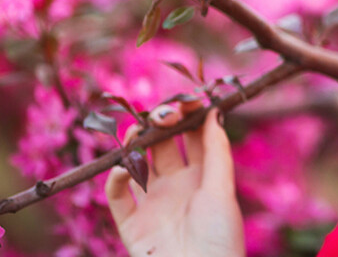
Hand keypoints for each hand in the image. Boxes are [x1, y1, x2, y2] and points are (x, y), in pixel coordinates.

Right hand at [105, 103, 245, 256]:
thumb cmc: (220, 238)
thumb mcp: (222, 190)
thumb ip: (216, 151)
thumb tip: (213, 112)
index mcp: (204, 177)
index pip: (193, 137)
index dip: (188, 116)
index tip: (185, 99)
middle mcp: (178, 186)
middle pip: (163, 145)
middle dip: (159, 124)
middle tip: (158, 113)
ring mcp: (154, 203)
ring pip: (137, 164)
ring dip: (133, 144)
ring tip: (135, 132)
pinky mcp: (133, 224)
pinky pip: (118, 196)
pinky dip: (115, 179)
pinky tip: (122, 167)